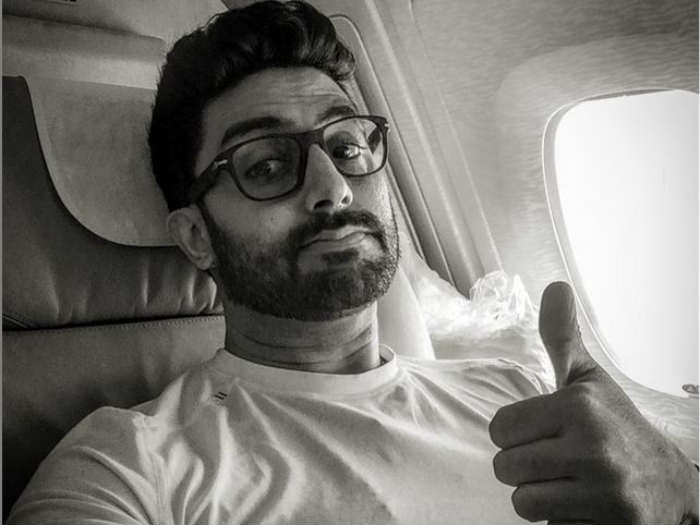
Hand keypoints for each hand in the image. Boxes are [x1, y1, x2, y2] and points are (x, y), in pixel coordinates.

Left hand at [489, 281, 698, 523]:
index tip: (541, 432)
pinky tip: (583, 505)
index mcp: (578, 406)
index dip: (513, 434)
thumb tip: (556, 285)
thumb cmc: (615, 425)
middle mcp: (593, 446)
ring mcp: (605, 491)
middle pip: (505, 467)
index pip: (499, 429)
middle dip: (524, 467)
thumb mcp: (587, 380)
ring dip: (538, 496)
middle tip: (556, 461)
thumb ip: (561, 338)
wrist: (670, 484)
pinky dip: (559, 521)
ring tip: (568, 483)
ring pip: (523, 502)